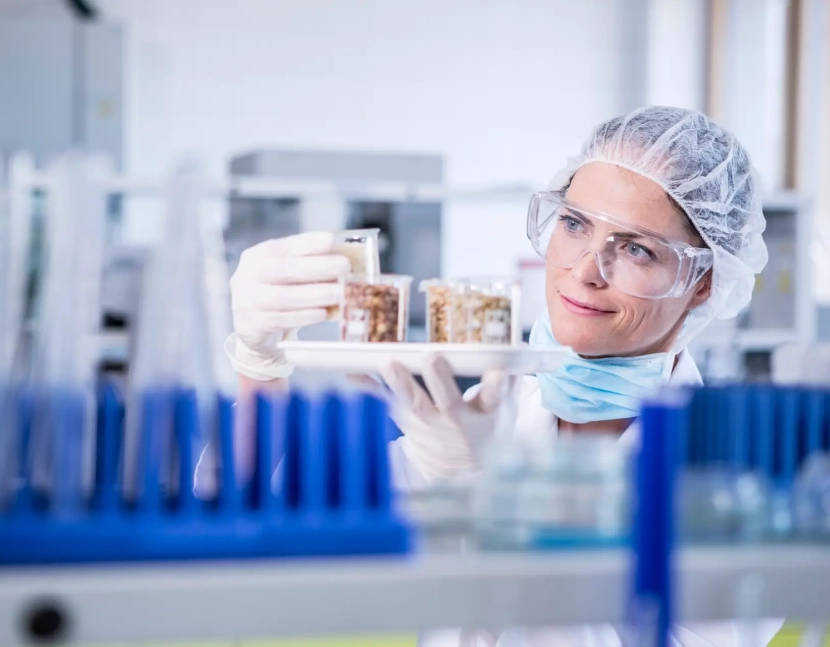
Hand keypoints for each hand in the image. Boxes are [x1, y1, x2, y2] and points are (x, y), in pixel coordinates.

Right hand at [227, 231, 349, 380]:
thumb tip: (342, 257)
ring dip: (316, 294)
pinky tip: (323, 313)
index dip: (308, 243)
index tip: (331, 240)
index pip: (283, 247)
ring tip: (339, 292)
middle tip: (344, 267)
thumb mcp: (285, 275)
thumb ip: (306, 264)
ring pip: (285, 297)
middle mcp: (247, 276)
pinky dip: (305, 316)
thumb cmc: (275, 295)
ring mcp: (246, 302)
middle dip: (318, 267)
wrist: (251, 330)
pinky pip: (282, 320)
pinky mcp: (252, 326)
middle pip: (285, 269)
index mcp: (256, 257)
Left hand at [380, 355, 517, 483]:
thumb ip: (509, 380)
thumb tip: (519, 348)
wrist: (458, 468)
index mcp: (484, 416)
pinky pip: (385, 403)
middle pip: (449, 401)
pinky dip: (369, 388)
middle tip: (433, 358)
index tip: (496, 375)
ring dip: (401, 383)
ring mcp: (427, 424)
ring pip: (414, 404)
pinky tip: (354, 373)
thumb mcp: (503, 410)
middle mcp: (455, 421)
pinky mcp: (405, 422)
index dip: (496, 387)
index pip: (494, 401)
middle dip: (440, 380)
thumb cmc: (482, 428)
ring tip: (391, 364)